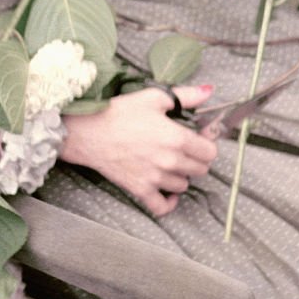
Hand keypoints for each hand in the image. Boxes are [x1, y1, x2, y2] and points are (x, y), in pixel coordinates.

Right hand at [60, 85, 218, 216]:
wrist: (89, 132)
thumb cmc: (120, 112)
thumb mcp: (154, 97)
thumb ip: (186, 96)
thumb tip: (209, 91)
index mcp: (177, 138)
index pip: (209, 151)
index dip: (206, 144)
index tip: (198, 138)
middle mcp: (170, 161)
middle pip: (200, 169)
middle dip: (196, 159)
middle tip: (184, 149)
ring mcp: (156, 179)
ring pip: (183, 185)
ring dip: (181, 175)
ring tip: (170, 163)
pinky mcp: (140, 190)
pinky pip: (163, 207)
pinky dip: (169, 202)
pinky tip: (168, 192)